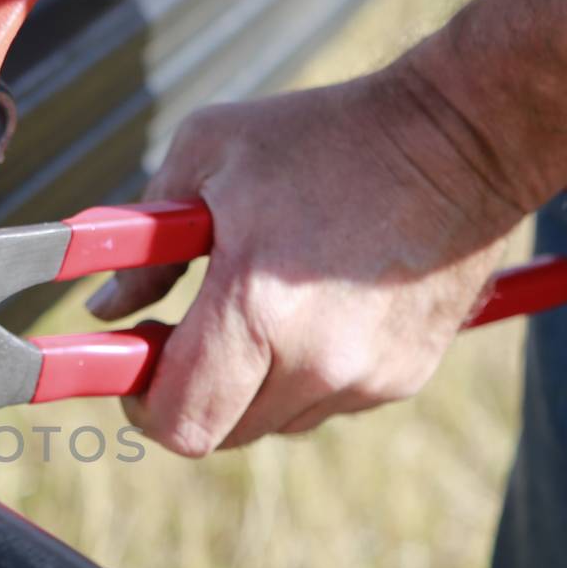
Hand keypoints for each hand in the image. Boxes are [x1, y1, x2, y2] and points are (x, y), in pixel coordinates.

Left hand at [87, 58, 527, 456]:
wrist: (464, 137)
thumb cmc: (326, 135)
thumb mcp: (209, 157)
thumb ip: (142, 245)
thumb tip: (102, 307)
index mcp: (257, 308)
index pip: (178, 420)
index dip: (142, 402)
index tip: (137, 358)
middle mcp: (316, 360)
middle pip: (220, 433)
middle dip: (189, 391)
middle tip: (183, 332)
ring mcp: (366, 377)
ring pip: (272, 422)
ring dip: (247, 384)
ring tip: (258, 307)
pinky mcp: (404, 378)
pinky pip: (324, 405)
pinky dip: (301, 375)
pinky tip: (312, 309)